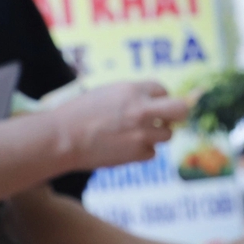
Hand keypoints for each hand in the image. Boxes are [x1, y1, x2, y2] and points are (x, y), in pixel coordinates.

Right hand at [50, 81, 188, 170]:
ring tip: (134, 135)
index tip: (153, 104)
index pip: (163, 89)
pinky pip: (152, 153)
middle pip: (180, 110)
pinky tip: (124, 148)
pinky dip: (142, 151)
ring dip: (156, 135)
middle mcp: (142, 111)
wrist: (62, 138)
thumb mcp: (107, 93)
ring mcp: (142, 134)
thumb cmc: (78, 114)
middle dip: (178, 114)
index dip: (159, 97)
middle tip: (169, 119)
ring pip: (168, 135)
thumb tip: (153, 101)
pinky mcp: (137, 154)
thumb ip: (131, 96)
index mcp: (133, 90)